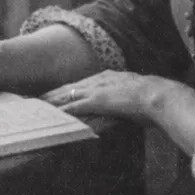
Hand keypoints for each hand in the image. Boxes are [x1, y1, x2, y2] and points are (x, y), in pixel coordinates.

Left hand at [41, 70, 165, 122]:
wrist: (159, 95)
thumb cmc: (152, 100)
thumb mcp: (133, 99)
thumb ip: (123, 102)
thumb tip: (123, 112)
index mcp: (107, 78)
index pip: (80, 85)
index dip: (66, 90)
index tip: (54, 95)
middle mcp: (99, 80)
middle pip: (69, 87)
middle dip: (52, 94)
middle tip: (35, 100)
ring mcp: (97, 89)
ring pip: (67, 95)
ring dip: (51, 102)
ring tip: (36, 107)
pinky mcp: (97, 100)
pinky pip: (74, 105)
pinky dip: (61, 110)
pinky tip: (51, 115)